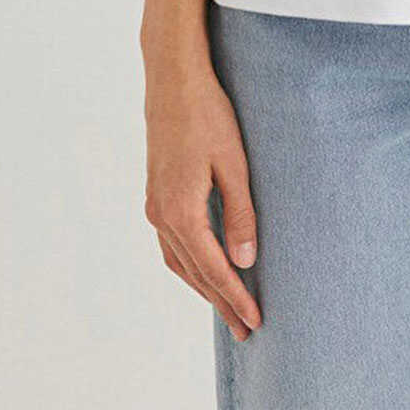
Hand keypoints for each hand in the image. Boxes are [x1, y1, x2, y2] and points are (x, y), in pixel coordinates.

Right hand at [143, 48, 262, 340]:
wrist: (173, 81)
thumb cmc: (208, 115)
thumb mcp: (233, 163)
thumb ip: (239, 213)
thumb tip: (245, 261)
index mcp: (180, 210)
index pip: (212, 268)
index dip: (234, 296)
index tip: (255, 320)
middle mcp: (161, 215)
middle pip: (193, 272)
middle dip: (220, 301)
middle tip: (246, 328)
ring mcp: (154, 206)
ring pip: (179, 261)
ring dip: (203, 286)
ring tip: (229, 306)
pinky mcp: (156, 195)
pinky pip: (172, 244)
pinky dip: (190, 264)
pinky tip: (205, 267)